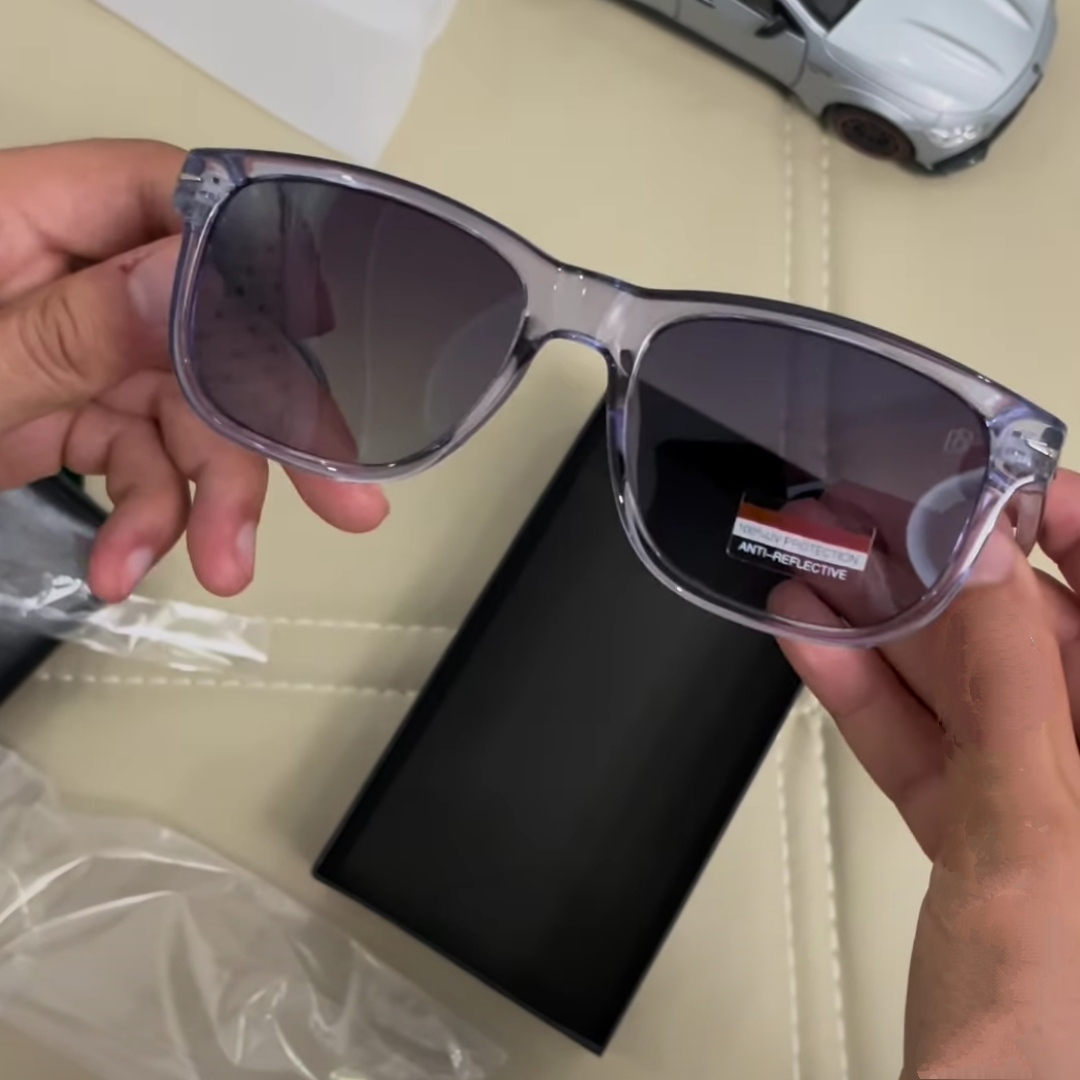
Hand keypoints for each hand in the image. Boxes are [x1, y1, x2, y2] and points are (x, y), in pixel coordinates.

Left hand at [0, 139, 388, 602]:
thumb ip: (70, 329)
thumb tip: (185, 283)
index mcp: (11, 217)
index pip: (165, 200)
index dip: (255, 261)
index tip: (320, 336)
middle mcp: (52, 272)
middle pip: (201, 322)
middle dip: (265, 421)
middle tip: (340, 491)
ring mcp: (64, 345)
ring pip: (183, 407)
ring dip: (210, 497)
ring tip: (221, 565)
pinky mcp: (63, 408)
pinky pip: (138, 456)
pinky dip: (147, 516)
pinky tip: (128, 564)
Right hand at [781, 470, 1079, 1077]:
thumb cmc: (1057, 1038)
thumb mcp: (1040, 831)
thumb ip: (1012, 685)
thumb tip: (981, 564)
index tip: (1010, 488)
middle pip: (1047, 646)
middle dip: (961, 580)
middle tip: (890, 524)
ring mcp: (1056, 817)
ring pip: (976, 696)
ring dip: (895, 633)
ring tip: (832, 570)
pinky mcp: (987, 845)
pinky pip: (929, 749)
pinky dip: (868, 697)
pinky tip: (819, 645)